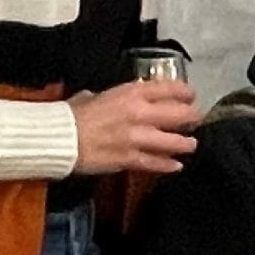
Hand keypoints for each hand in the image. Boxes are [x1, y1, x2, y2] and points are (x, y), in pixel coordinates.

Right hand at [68, 80, 197, 175]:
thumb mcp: (95, 96)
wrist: (59, 138)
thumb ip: (112, 98)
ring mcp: (136, 138)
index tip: (191, 95)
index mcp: (130, 94)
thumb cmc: (72, 114)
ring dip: (185, 143)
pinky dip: (168, 165)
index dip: (184, 92)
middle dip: (190, 117)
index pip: (167, 88)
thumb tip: (115, 99)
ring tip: (191, 144)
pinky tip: (176, 165)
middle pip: (177, 114)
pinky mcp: (129, 159)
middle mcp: (138, 113)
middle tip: (195, 119)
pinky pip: (155, 162)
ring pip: (171, 141)